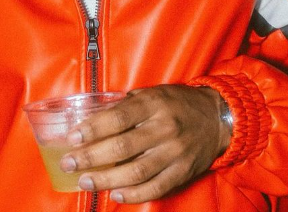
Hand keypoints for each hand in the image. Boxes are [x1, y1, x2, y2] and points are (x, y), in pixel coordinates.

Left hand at [60, 84, 230, 203]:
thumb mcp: (154, 93)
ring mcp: (175, 152)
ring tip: (86, 182)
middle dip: (91, 157)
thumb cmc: (178, 103)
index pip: (119, 116)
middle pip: (122, 146)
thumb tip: (95, 116)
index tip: (73, 137)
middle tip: (70, 163)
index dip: (93, 128)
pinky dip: (133, 195)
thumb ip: (128, 105)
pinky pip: (155, 188)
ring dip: (107, 180)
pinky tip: (115, 195)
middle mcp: (165, 127)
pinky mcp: (183, 171)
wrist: (217, 118)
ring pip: (136, 171)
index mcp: (155, 103)